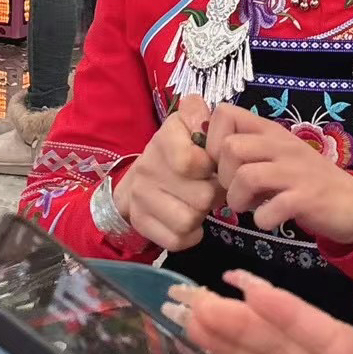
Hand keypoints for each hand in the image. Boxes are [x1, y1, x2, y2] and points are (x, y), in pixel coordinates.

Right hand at [113, 94, 223, 252]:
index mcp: (163, 138)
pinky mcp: (141, 223)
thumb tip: (208, 121)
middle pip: (201, 197)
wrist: (139, 178)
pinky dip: (190, 235)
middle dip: (213, 195)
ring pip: (188, 221)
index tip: (211, 165)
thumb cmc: (178, 148)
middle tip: (210, 187)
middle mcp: (147, 167)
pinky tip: (190, 221)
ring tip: (199, 203)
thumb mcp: (188, 122)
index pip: (190, 162)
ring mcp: (141, 197)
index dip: (211, 167)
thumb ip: (199, 113)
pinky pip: (177, 240)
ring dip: (201, 215)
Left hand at [206, 103, 352, 245]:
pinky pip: (271, 208)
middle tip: (234, 192)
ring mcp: (295, 170)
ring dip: (238, 200)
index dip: (212, 140)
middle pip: (230, 148)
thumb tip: (207, 158)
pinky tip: (269, 220)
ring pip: (245, 176)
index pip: (225, 113)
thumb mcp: (275, 155)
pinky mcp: (307, 198)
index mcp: (269, 131)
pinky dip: (263, 219)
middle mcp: (281, 144)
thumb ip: (246, 150)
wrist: (352, 202)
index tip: (219, 164)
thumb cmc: (304, 179)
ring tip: (248, 207)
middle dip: (223, 176)